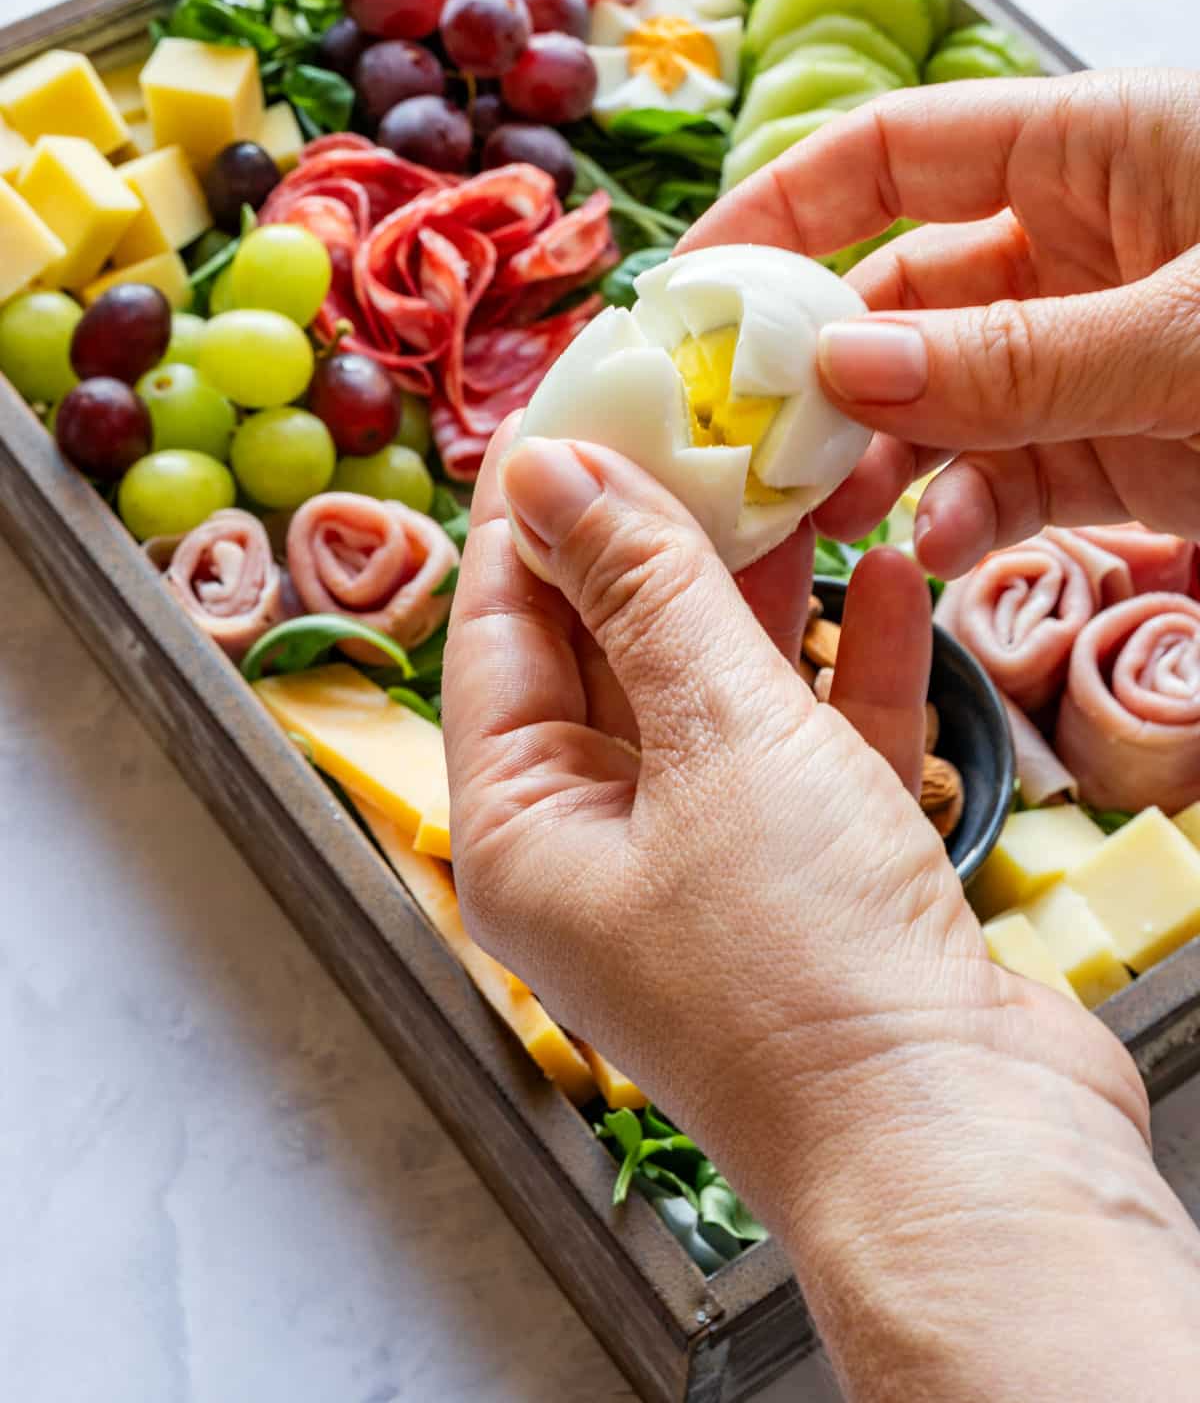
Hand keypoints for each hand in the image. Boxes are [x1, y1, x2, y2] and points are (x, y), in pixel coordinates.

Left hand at [443, 420, 1144, 1229]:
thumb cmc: (807, 970)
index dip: (529, 518)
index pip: (498, 639)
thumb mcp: (715, 737)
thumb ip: (642, 590)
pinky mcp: (815, 877)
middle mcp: (603, 854)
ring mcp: (712, 868)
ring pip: (716, 693)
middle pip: (605, 657)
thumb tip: (551, 472)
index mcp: (524, 836)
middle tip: (687, 426)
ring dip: (756, 591)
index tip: (567, 414)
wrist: (967, 1143)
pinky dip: (846, 667)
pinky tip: (885, 582)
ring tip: (787, 477)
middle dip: (650, 539)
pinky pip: (812, 745)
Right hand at [682, 69, 1199, 575]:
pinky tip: (937, 544)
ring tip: (830, 514)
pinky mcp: (1128, 445)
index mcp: (1087, 151)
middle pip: (898, 296)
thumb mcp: (1190, 326)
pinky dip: (966, 512)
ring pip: (943, 401)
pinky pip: (1015, 476)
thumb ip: (1020, 354)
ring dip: (878, 458)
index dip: (781, 208)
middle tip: (751, 439)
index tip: (691, 283)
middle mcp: (1078, 244)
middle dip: (818, 370)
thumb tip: (838, 366)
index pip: (891, 154)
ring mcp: (1097, 352)